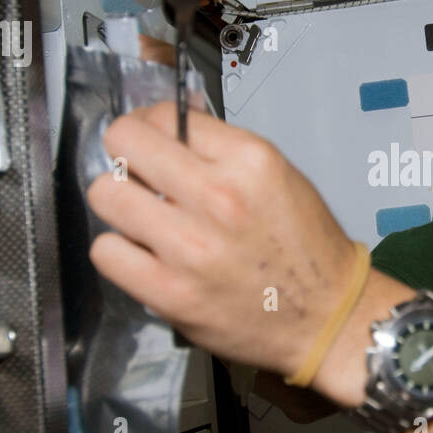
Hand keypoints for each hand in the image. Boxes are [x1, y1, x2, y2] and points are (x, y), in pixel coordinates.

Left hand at [85, 101, 359, 377]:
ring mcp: (190, 247)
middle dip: (127, 157)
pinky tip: (142, 255)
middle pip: (123, 143)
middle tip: (140, 178)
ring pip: (106, 195)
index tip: (155, 144)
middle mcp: (218, 197)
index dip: (151, 126)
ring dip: (119, 203)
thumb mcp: (277, 175)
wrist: (327, 316)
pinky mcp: (171, 293)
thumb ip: (220, 150)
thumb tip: (164, 129)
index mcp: (248, 160)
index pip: (162, 116)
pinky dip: (118, 251)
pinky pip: (106, 252)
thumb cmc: (304, 246)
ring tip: (143, 219)